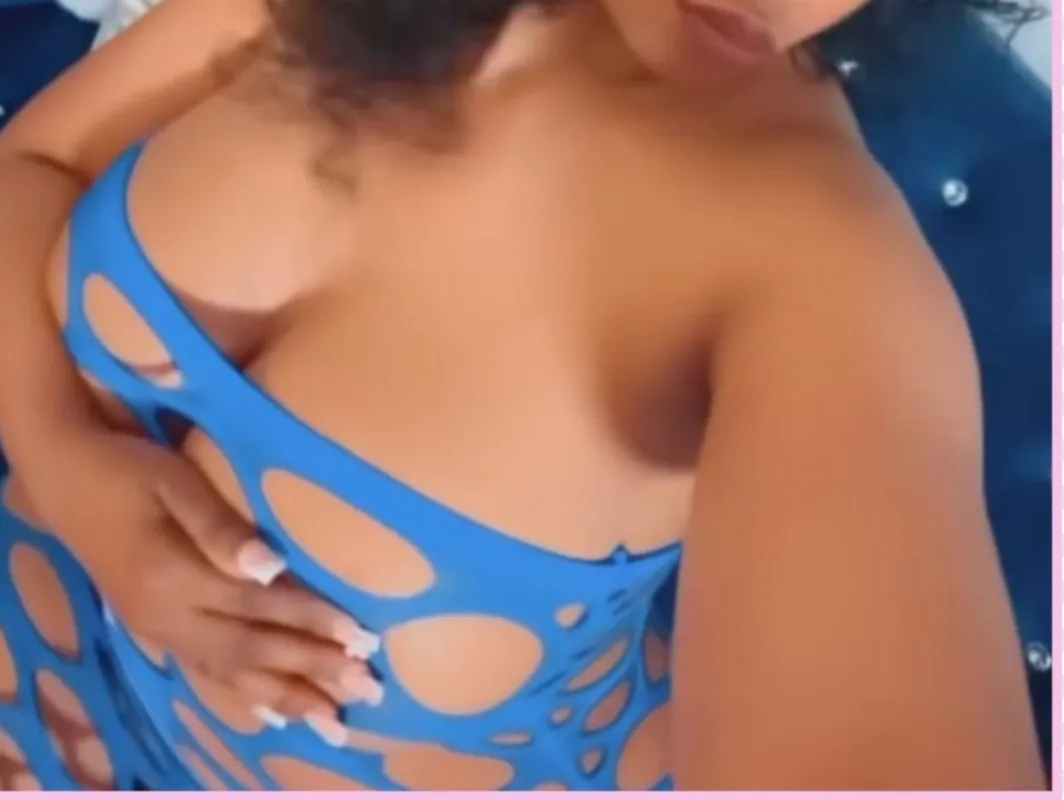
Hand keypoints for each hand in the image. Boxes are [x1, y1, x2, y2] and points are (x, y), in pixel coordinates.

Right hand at [22, 425, 382, 738]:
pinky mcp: (156, 631)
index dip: (313, 621)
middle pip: (252, 650)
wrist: (64, 475)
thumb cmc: (127, 469)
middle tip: (366, 689)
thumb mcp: (174, 482)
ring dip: (287, 695)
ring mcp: (159, 630)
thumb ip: (220, 528)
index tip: (361, 638)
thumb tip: (274, 567)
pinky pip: (208, 673)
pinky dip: (248, 695)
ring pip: (232, 673)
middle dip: (313, 670)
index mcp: (173, 577)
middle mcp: (167, 617)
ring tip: (333, 719)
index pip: (260, 606)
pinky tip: (276, 713)